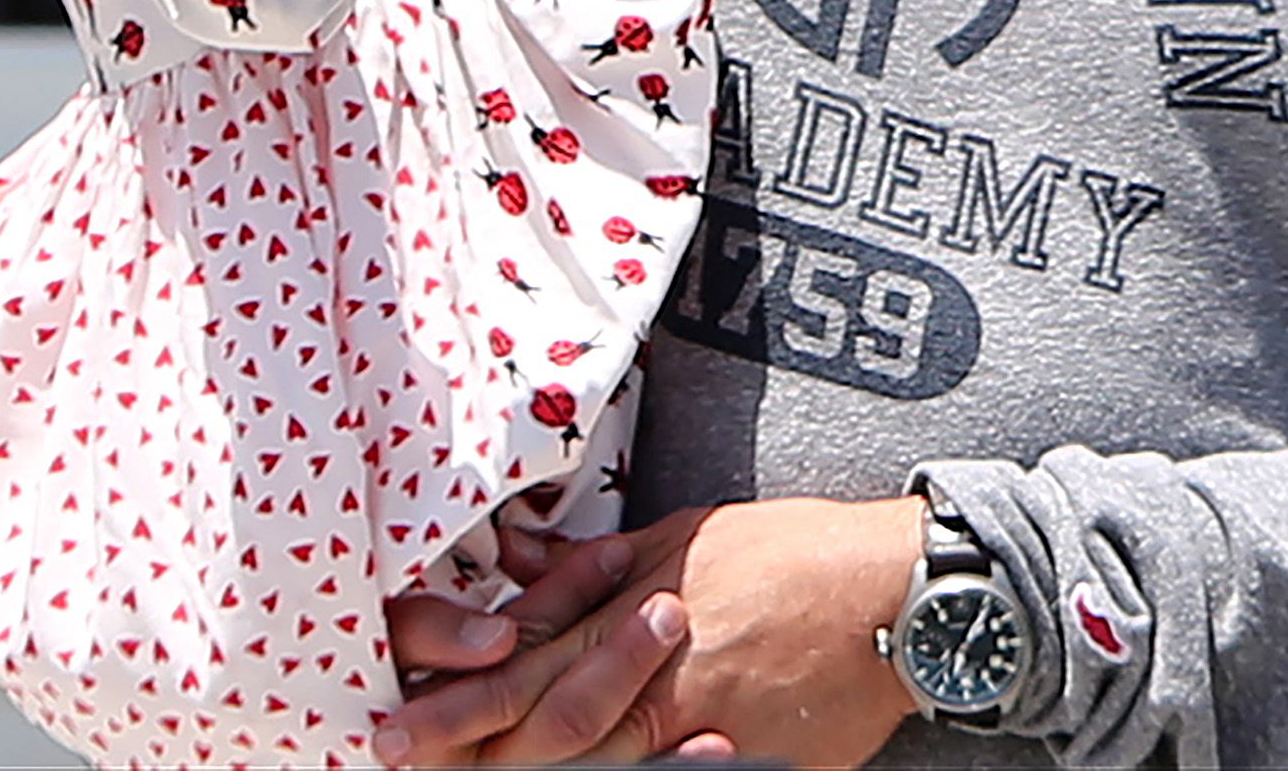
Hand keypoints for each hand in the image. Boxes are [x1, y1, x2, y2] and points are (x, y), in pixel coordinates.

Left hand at [376, 499, 920, 767]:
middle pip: (542, 728)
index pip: (525, 665)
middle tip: (394, 750)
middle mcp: (656, 682)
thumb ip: (595, 567)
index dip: (456, 694)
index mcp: (634, 618)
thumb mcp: (679, 538)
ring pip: (595, 766)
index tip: (398, 712)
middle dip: (463, 743)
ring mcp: (700, 735)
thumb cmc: (787, 554)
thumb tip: (516, 561)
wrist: (893, 594)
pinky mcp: (746, 767)